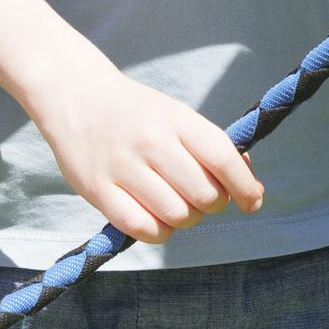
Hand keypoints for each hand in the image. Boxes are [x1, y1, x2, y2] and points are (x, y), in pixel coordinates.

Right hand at [23, 62, 263, 245]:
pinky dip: (160, 232)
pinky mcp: (97, 190)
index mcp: (175, 117)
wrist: (75, 95)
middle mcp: (150, 141)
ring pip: (177, 215)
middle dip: (213, 204)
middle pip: (203, 194)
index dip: (244, 185)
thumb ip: (209, 146)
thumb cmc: (136, 113)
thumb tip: (248, 183)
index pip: (222, 157)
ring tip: (177, 206)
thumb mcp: (175, 114)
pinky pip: (143, 229)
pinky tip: (157, 218)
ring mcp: (122, 166)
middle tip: (203, 198)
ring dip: (186, 219)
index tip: (253, 200)